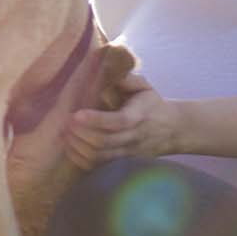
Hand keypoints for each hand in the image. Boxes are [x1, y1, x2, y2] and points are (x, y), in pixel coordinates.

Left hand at [64, 72, 186, 167]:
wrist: (171, 130)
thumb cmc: (151, 104)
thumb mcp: (144, 86)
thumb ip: (126, 78)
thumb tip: (104, 70)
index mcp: (138, 116)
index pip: (118, 122)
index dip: (96, 120)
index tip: (77, 114)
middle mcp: (133, 136)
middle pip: (103, 142)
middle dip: (80, 133)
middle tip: (66, 122)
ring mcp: (126, 151)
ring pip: (98, 156)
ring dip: (77, 146)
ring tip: (65, 133)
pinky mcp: (120, 160)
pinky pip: (98, 165)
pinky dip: (80, 159)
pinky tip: (70, 147)